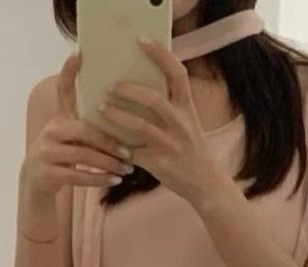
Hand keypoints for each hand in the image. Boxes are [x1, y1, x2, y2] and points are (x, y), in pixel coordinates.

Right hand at [21, 50, 134, 198]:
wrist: (36, 181)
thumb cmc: (64, 155)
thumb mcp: (72, 136)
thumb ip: (89, 126)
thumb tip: (124, 116)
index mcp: (59, 118)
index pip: (62, 91)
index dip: (68, 72)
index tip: (78, 54)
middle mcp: (51, 131)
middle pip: (83, 131)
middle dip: (108, 142)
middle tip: (128, 151)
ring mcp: (47, 152)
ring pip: (82, 156)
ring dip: (108, 163)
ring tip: (127, 169)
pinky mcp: (48, 173)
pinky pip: (77, 176)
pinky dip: (99, 179)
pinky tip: (115, 180)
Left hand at [96, 39, 226, 207]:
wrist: (206, 185)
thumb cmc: (194, 151)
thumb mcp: (190, 124)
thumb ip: (172, 106)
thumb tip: (142, 87)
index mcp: (188, 109)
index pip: (177, 74)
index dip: (160, 54)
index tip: (142, 41)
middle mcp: (181, 124)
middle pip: (153, 99)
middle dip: (128, 90)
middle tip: (110, 86)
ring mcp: (170, 145)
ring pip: (139, 125)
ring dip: (117, 115)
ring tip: (101, 108)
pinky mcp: (160, 164)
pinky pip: (133, 151)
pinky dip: (118, 146)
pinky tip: (107, 141)